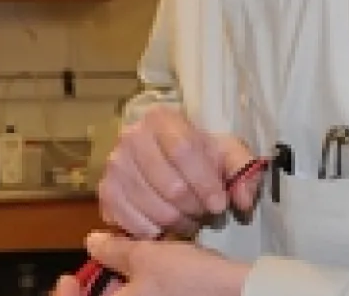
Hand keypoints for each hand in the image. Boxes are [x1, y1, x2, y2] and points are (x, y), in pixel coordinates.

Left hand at [50, 232, 249, 295]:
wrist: (235, 292)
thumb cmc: (188, 278)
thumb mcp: (146, 256)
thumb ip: (113, 250)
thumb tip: (93, 242)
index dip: (66, 295)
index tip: (70, 277)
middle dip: (100, 286)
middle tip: (107, 265)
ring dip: (121, 287)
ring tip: (132, 265)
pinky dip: (140, 292)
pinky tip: (149, 276)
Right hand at [99, 106, 262, 237]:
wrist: (163, 156)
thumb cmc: (197, 155)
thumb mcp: (226, 152)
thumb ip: (243, 170)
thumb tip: (244, 200)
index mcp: (161, 119)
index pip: (184, 151)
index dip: (205, 183)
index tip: (219, 204)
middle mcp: (131, 137)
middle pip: (170, 185)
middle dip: (194, 207)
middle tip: (204, 213)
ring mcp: (114, 165)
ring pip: (152, 207)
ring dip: (177, 222)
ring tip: (189, 219)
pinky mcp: (105, 191)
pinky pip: (130, 221)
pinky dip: (152, 230)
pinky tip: (165, 227)